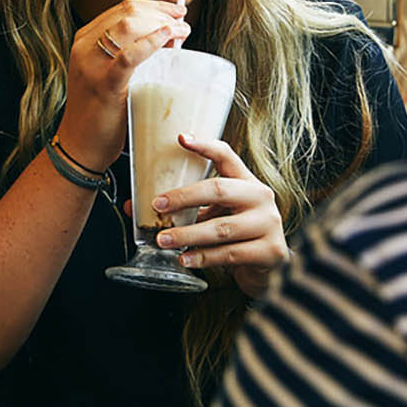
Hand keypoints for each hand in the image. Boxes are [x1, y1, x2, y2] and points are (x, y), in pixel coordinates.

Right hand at [55, 0, 190, 168]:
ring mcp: (91, 64)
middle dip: (162, 12)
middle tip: (183, 22)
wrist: (81, 145)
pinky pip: (129, 55)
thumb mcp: (109, 73)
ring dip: (162, 23)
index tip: (177, 12)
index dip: (155, 5)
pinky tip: (168, 35)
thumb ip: (132, 53)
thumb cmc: (102, 111)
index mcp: (85, 39)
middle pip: (127, 12)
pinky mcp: (104, 84)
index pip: (123, 8)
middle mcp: (84, 46)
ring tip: (182, 31)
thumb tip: (172, 36)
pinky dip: (151, 41)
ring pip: (128, 25)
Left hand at [151, 137, 287, 297]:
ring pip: (221, 227)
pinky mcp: (270, 251)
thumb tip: (133, 206)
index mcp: (247, 182)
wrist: (272, 267)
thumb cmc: (237, 236)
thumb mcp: (214, 215)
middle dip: (183, 196)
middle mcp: (261, 198)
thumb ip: (184, 210)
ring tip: (162, 239)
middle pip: (219, 190)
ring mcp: (268, 224)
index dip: (205, 146)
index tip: (180, 138)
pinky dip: (203, 257)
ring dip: (187, 234)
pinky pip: (229, 253)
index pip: (227, 156)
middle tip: (157, 204)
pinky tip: (184, 258)